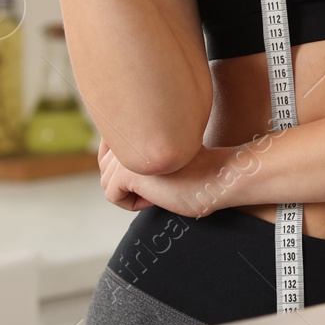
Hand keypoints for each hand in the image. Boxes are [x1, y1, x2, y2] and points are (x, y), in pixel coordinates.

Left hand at [98, 139, 245, 218]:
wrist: (217, 175)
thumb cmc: (195, 167)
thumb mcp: (159, 152)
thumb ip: (136, 147)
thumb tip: (106, 161)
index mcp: (136, 121)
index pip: (108, 151)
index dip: (130, 169)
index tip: (159, 171)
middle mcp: (128, 133)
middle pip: (107, 171)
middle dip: (131, 183)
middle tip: (164, 180)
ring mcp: (126, 151)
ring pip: (109, 184)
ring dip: (134, 193)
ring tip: (163, 185)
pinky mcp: (126, 171)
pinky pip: (113, 196)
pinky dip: (133, 203)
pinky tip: (157, 194)